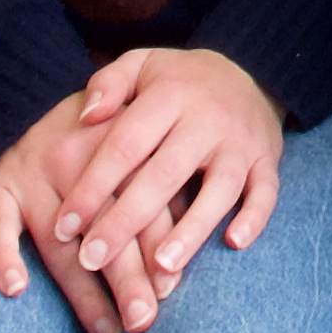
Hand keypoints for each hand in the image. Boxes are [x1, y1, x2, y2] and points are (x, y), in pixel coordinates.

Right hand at [0, 82, 157, 332]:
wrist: (32, 92)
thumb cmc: (104, 131)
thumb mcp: (138, 135)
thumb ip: (162, 180)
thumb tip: (182, 252)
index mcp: (118, 142)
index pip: (141, 202)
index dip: (156, 247)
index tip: (170, 289)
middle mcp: (75, 157)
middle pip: (104, 228)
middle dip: (127, 280)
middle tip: (144, 322)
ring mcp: (33, 171)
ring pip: (58, 240)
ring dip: (82, 292)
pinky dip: (2, 255)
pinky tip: (15, 288)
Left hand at [46, 49, 282, 324]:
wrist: (250, 69)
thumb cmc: (178, 80)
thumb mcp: (141, 64)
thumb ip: (109, 84)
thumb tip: (86, 116)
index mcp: (169, 95)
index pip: (125, 144)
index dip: (93, 186)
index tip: (63, 226)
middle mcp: (207, 118)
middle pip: (165, 174)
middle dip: (126, 220)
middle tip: (92, 259)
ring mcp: (241, 140)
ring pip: (220, 188)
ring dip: (191, 229)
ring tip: (160, 268)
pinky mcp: (268, 158)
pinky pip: (267, 190)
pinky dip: (255, 217)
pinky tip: (233, 244)